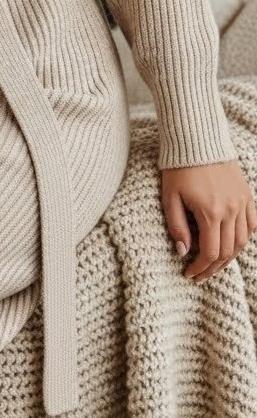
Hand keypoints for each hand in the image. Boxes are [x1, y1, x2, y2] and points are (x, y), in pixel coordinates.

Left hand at [161, 160, 256, 283]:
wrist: (198, 141)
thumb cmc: (179, 169)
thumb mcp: (170, 199)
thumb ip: (177, 227)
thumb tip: (183, 252)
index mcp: (211, 212)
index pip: (210, 252)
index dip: (200, 268)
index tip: (189, 274)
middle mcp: (231, 210)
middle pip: (227, 251)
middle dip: (212, 268)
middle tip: (199, 275)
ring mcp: (242, 202)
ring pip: (242, 241)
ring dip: (229, 257)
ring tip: (214, 265)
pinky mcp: (247, 195)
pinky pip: (252, 224)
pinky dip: (244, 239)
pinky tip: (232, 245)